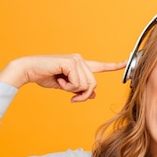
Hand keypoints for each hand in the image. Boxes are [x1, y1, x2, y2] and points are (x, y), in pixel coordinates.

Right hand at [0, 54, 126, 101]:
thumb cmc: (45, 77)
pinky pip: (77, 83)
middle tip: (71, 97)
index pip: (101, 66)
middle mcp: (81, 60)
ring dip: (72, 90)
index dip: (114, 66)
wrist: (29, 71)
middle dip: (83, 95)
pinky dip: (67, 86)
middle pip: (93, 84)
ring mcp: (77, 60)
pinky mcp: (71, 62)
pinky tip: (58, 78)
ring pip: (86, 85)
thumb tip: (93, 94)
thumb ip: (80, 90)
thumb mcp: (66, 87)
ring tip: (61, 82)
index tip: (127, 62)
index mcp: (81, 65)